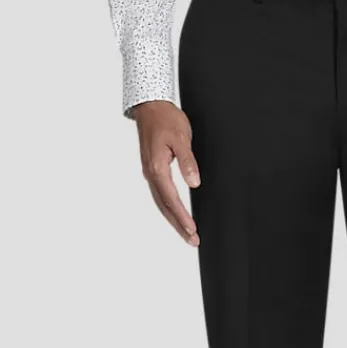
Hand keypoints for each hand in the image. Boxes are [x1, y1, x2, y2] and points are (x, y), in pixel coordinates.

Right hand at [133, 101, 200, 246]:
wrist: (150, 106)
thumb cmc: (166, 119)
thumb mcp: (181, 138)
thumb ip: (187, 161)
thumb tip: (194, 182)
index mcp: (157, 169)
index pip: (172, 200)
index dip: (182, 217)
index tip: (192, 230)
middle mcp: (151, 174)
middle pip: (165, 207)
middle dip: (179, 225)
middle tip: (192, 240)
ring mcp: (150, 173)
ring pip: (161, 203)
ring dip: (174, 219)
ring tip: (187, 234)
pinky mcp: (152, 170)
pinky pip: (160, 195)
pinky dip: (168, 208)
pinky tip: (175, 214)